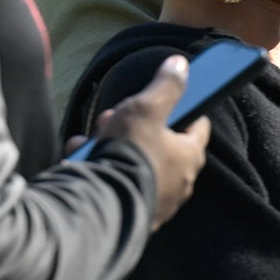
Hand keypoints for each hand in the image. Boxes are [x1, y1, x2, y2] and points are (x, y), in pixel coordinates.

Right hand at [89, 54, 210, 227]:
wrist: (101, 206)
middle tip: (113, 117)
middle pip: (160, 144)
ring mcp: (158, 201)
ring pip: (136, 162)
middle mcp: (180, 182)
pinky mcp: (134, 214)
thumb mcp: (146, 109)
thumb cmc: (129, 153)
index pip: (197, 126)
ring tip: (92, 139)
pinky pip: (119, 183)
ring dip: (112, 145)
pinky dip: (102, 169)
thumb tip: (181, 64)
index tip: (163, 99)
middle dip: (134, 126)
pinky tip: (82, 161)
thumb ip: (165, 86)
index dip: (182, 108)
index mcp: (190, 156)